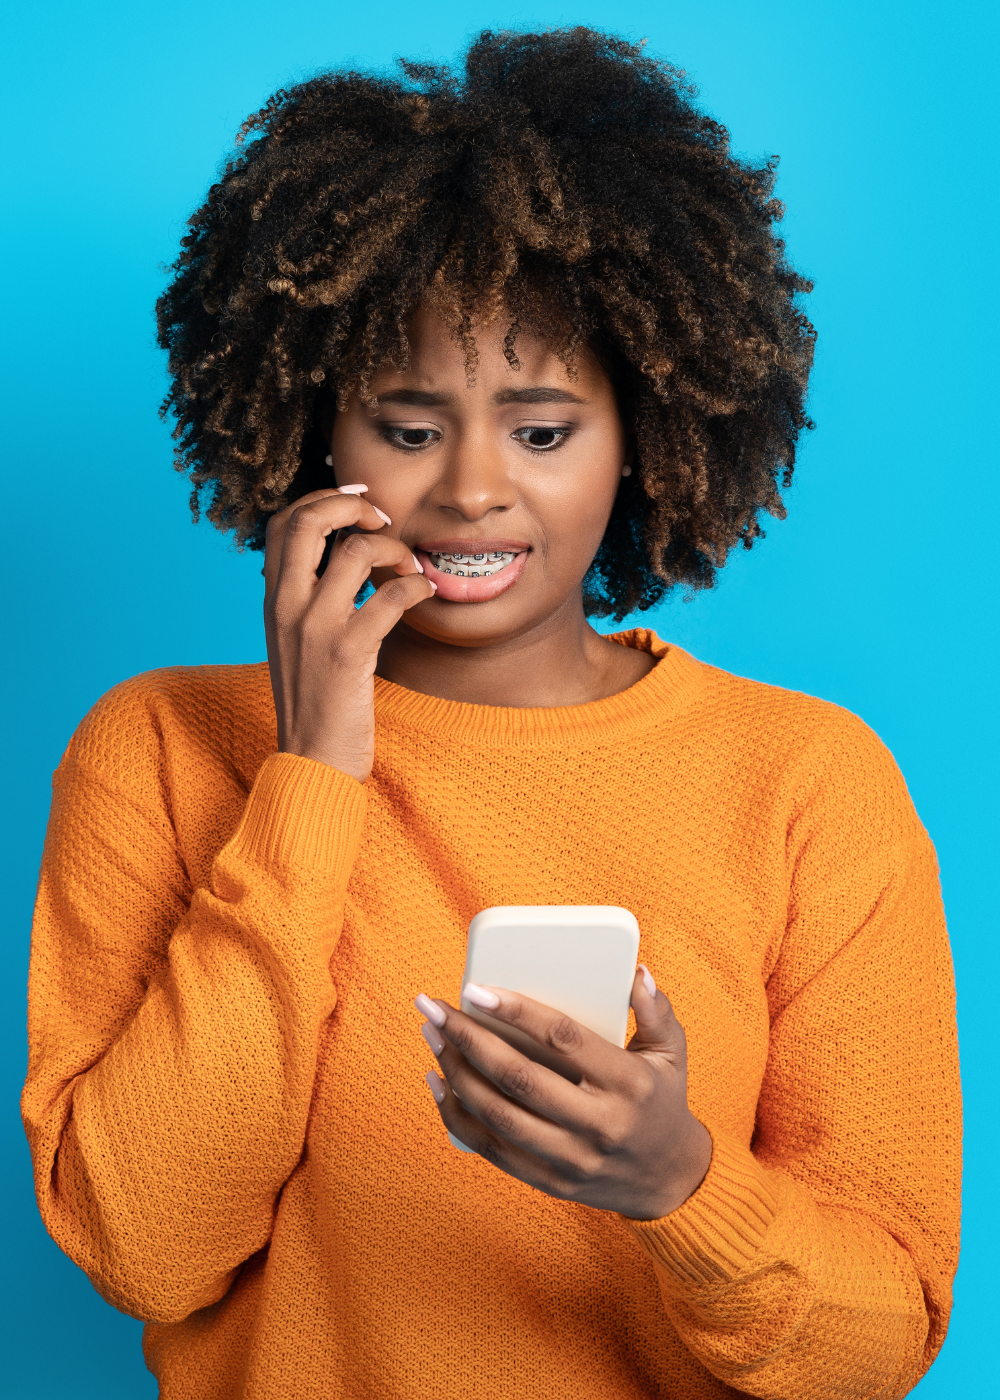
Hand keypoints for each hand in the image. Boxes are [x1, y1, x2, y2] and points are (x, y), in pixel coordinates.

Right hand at [264, 488, 435, 780]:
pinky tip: (425, 593)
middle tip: (383, 521)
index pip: (281, 522)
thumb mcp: (294, 640)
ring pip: (356, 551)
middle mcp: (286, 606)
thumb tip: (342, 554)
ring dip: (395, 549)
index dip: (321, 499)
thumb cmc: (314, 700)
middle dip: (351, 505)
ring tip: (411, 567)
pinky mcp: (348, 652)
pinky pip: (389, 596)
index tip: (358, 505)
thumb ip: (307, 597)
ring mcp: (315, 627)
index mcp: (273, 600)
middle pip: (307, 521)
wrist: (312, 759)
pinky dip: (416, 586)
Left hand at [414, 969, 711, 1219]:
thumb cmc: (664, 1103)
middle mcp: (599, 1123)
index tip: (476, 989)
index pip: (563, 1039)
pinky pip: (492, 1150)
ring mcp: (572, 1159)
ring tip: (432, 1037)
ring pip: (498, 1115)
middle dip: (467, 1038)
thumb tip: (634, 971)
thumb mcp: (672, 1053)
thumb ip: (655, 1009)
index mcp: (628, 1082)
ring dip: (455, 1073)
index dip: (516, 1011)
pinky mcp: (551, 1183)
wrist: (672, 1182)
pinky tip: (438, 1083)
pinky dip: (457, 1117)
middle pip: (518, 1078)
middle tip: (434, 1007)